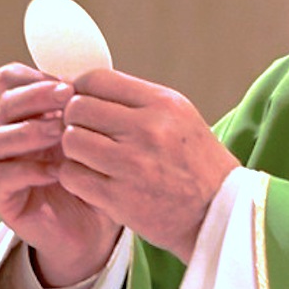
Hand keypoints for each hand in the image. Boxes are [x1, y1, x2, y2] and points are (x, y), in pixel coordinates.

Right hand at [0, 64, 121, 286]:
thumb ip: (93, 104)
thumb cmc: (100, 170)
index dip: (34, 76)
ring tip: (62, 131)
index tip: (68, 79)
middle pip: (5, 103)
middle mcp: (13, 133)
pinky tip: (56, 170)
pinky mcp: (1, 196)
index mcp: (32, 112)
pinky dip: (26, 170)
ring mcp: (3, 164)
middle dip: (35, 95)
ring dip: (29, 130)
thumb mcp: (100, 132)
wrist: (98, 222)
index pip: (13, 81)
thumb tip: (101, 72)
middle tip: (67, 95)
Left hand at [59, 69, 239, 262]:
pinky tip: (91, 176)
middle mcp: (147, 128)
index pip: (98, 79)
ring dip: (74, 148)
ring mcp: (131, 163)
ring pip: (71, 140)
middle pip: (78, 108)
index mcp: (163, 103)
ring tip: (90, 155)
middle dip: (74, 119)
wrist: (217, 209)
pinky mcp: (118, 196)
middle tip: (84, 130)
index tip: (79, 99)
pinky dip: (75, 175)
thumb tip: (88, 88)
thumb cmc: (197, 161)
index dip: (79, 88)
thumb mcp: (179, 116)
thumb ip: (137, 101)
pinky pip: (72, 174)